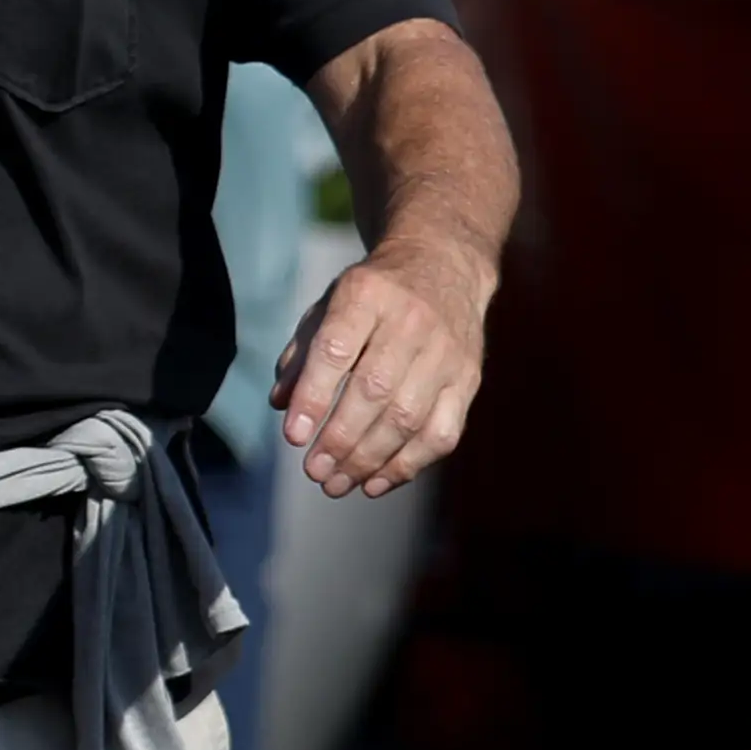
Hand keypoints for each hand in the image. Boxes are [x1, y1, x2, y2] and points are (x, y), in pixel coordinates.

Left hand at [269, 234, 492, 498]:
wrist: (444, 265)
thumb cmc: (373, 296)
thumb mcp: (330, 305)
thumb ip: (302, 353)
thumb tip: (282, 404)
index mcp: (367, 294)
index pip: (336, 349)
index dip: (314, 396)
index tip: (294, 435)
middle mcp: (411, 321)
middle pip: (374, 390)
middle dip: (340, 439)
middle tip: (314, 470)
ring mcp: (446, 352)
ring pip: (408, 417)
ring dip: (368, 460)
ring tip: (335, 484)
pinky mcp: (468, 379)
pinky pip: (442, 433)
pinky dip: (408, 465)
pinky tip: (375, 483)